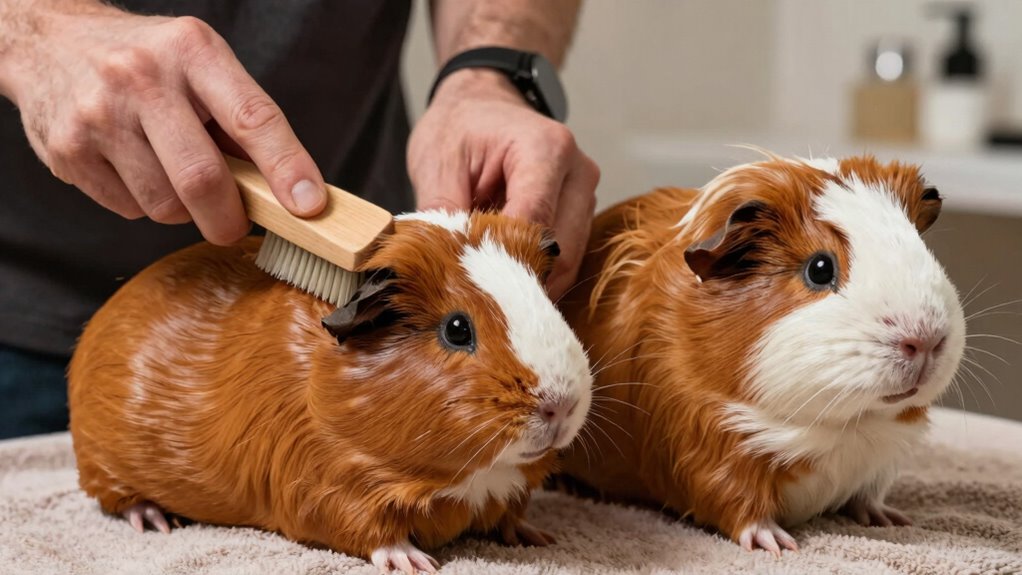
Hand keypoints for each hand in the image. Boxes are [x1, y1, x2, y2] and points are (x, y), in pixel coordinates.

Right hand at [0, 6, 325, 243]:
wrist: (49, 42)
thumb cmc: (146, 60)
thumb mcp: (202, 65)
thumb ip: (244, 120)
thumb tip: (293, 188)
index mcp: (192, 51)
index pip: (253, 118)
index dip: (286, 168)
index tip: (308, 206)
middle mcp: (141, 77)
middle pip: (202, 179)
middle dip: (228, 218)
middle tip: (234, 224)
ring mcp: (99, 115)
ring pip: (165, 205)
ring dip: (182, 208)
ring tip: (170, 171)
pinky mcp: (67, 150)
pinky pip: (128, 209)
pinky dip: (142, 202)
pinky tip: (133, 167)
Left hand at [408, 69, 599, 299]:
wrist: (481, 104)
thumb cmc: (461, 126)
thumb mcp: (437, 164)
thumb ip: (442, 215)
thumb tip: (443, 265)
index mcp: (546, 149)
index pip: (534, 224)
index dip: (502, 259)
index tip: (469, 279)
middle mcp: (578, 171)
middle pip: (560, 249)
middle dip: (516, 272)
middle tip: (474, 284)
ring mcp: (585, 193)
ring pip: (567, 260)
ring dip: (527, 272)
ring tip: (487, 268)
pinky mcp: (582, 212)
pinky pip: (566, 256)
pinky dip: (535, 267)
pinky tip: (504, 261)